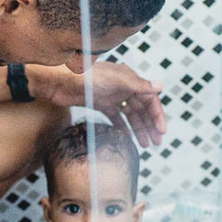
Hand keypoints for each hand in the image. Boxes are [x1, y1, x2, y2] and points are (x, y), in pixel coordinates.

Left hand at [33, 61, 165, 147]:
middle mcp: (122, 87)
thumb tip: (160, 87)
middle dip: (150, 126)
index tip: (161, 132)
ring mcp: (110, 96)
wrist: (59, 81)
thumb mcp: (116, 81)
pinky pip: (115, 117)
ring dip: (138, 129)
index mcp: (129, 79)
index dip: (157, 115)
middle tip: (156, 143)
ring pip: (129, 115)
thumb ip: (138, 86)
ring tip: (144, 145)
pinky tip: (127, 138)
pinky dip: (122, 127)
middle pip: (141, 109)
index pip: (149, 99)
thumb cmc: (87, 77)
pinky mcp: (99, 103)